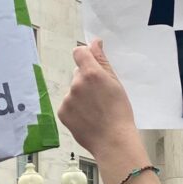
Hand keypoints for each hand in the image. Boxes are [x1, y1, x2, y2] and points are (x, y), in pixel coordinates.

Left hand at [56, 38, 148, 167]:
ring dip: (81, 95)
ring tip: (96, 110)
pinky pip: (68, 104)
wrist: (113, 141)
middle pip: (78, 73)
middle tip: (101, 96)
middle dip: (87, 80)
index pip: (79, 52)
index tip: (92, 62)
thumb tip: (94, 42)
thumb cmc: (119, 112)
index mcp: (91, 74)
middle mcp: (76, 84)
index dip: (85, 55)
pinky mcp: (62, 112)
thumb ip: (102, 60)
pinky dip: (76, 109)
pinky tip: (88, 118)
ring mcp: (67, 99)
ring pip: (73, 90)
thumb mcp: (116, 83)